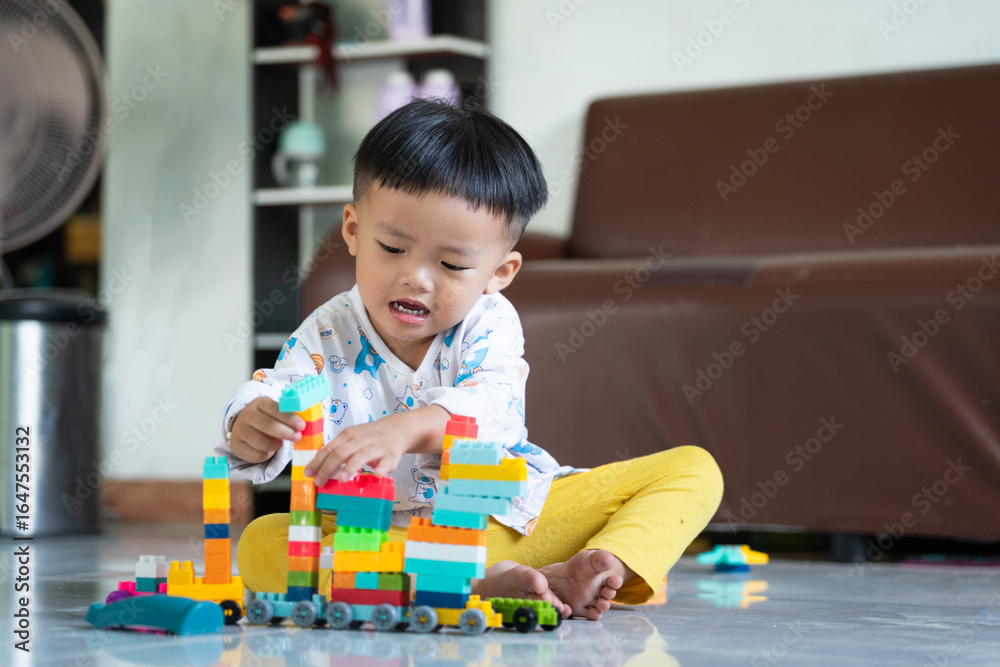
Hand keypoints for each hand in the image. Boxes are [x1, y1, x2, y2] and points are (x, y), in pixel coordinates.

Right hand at [229, 396, 305, 463]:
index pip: (275, 409)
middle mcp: (247, 414)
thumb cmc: (268, 418)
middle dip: (285, 433)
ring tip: (280, 443)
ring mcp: (239, 430)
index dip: (289, 418)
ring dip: (276, 445)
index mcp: (260, 403)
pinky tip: (268, 449)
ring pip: (262, 443)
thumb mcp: (277, 412)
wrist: (244, 425)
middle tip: (297, 437)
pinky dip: (266, 455)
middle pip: (267, 425)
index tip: (301, 426)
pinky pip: (256, 455)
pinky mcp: (235, 445)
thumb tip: (305, 425)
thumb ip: (289, 416)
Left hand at [305, 405, 449, 484]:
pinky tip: (377, 474)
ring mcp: (376, 447)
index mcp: (348, 436)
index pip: (329, 448)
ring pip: (361, 455)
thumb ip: (338, 450)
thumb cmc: (370, 437)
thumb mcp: (351, 439)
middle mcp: (360, 440)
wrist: (397, 429)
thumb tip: (318, 467)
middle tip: (319, 482)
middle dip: (328, 467)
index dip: (318, 461)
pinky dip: (382, 467)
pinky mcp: (390, 455)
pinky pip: (386, 461)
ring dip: (351, 467)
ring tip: (342, 479)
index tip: (309, 473)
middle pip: (341, 452)